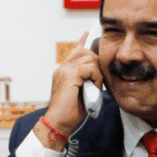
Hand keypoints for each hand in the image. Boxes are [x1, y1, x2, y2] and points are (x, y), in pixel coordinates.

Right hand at [37, 31, 102, 148]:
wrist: (58, 123)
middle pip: (87, 52)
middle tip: (97, 83)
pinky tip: (92, 89)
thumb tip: (97, 71)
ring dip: (97, 74)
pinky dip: (95, 78)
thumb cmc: (71, 112)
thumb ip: (86, 79)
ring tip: (93, 88)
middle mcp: (63, 68)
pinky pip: (90, 68)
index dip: (83, 42)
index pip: (76, 51)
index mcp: (64, 71)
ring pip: (90, 59)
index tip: (88, 33)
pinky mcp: (68, 76)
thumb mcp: (82, 91)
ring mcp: (64, 71)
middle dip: (97, 65)